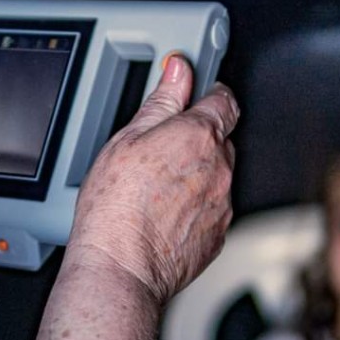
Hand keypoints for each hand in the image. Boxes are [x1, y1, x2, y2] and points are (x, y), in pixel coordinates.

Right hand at [68, 54, 238, 303]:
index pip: (223, 100)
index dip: (210, 95)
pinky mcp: (219, 235)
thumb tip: (178, 72)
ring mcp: (222, 204)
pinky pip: (213, 209)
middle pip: (222, 140)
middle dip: (198, 140)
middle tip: (162, 152)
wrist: (121, 267)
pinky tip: (165, 215)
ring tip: (157, 191)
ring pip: (218, 176)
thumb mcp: (127, 140)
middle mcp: (220, 168)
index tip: (198, 96)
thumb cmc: (116, 209)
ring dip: (197, 176)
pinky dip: (196, 208)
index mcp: (198, 136)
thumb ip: (161, 101)